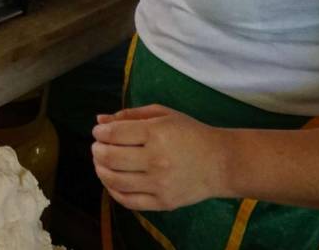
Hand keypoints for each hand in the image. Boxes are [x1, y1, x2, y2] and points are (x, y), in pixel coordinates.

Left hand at [92, 105, 229, 210]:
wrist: (221, 163)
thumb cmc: (190, 133)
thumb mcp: (163, 115)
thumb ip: (130, 115)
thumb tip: (100, 120)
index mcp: (157, 134)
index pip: (114, 134)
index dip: (100, 132)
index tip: (99, 131)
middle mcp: (157, 160)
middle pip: (110, 157)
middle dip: (97, 150)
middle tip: (97, 146)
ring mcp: (159, 184)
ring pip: (115, 180)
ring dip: (100, 170)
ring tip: (101, 162)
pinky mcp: (163, 203)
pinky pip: (128, 201)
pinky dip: (113, 191)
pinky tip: (111, 180)